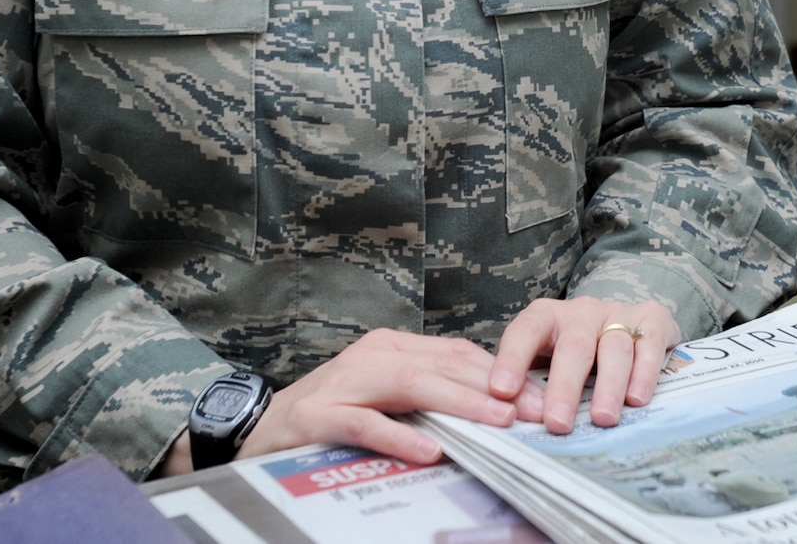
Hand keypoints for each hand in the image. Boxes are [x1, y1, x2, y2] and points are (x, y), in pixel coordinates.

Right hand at [158, 328, 540, 475]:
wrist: (255, 429)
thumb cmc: (330, 417)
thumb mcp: (385, 400)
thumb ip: (429, 398)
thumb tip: (495, 410)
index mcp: (393, 347)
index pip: (459, 354)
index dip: (503, 375)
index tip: (542, 397)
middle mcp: (372, 355)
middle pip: (444, 366)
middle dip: (495, 389)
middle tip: (534, 412)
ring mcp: (343, 383)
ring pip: (411, 386)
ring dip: (459, 404)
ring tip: (497, 423)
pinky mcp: (316, 416)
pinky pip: (364, 423)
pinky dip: (398, 436)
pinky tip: (429, 450)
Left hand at [490, 296, 681, 433]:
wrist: (626, 323)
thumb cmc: (574, 353)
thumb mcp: (546, 361)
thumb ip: (529, 386)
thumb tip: (509, 420)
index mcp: (547, 317)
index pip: (525, 331)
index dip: (513, 359)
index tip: (501, 391)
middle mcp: (582, 312)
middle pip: (574, 346)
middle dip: (565, 386)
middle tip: (558, 423)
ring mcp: (619, 314)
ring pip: (614, 347)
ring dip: (608, 385)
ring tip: (602, 419)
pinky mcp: (653, 321)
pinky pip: (649, 344)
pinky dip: (644, 372)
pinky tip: (637, 399)